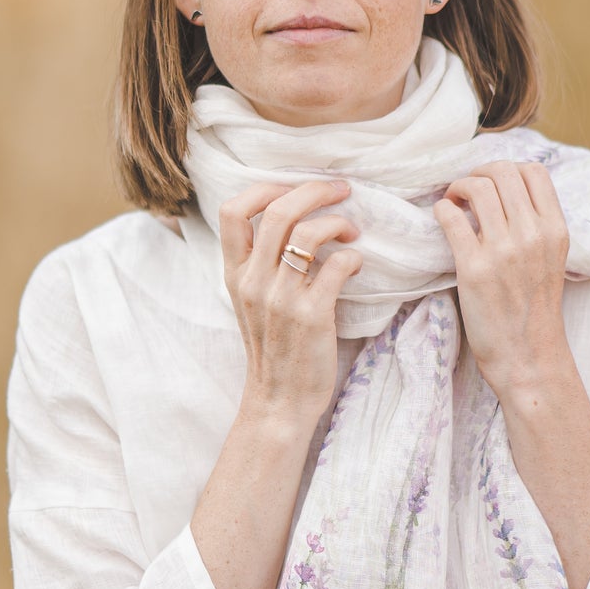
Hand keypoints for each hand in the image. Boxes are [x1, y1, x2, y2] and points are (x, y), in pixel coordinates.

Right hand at [218, 178, 362, 431]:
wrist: (279, 401)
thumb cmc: (274, 350)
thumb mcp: (252, 303)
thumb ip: (260, 266)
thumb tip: (291, 222)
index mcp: (235, 275)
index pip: (231, 211)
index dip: (265, 188)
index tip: (294, 187)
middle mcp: (253, 282)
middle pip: (277, 210)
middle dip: (314, 190)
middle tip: (342, 190)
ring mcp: (281, 299)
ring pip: (307, 233)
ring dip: (337, 221)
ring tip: (352, 231)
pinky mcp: (312, 316)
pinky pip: (336, 266)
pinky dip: (353, 257)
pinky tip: (357, 263)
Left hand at [432, 159, 572, 402]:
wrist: (527, 355)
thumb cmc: (534, 309)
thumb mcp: (550, 259)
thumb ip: (536, 225)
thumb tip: (503, 191)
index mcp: (556, 230)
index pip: (534, 172)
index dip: (507, 169)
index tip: (492, 184)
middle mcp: (533, 235)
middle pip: (503, 172)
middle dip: (478, 173)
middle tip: (466, 191)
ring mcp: (504, 251)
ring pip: (477, 187)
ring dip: (457, 187)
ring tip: (453, 203)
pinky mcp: (474, 269)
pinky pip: (451, 218)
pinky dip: (442, 210)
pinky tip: (443, 219)